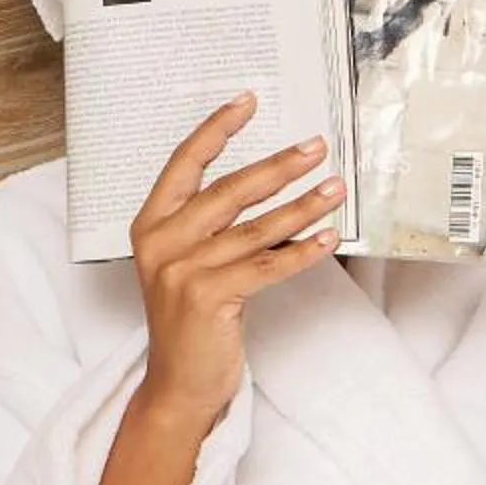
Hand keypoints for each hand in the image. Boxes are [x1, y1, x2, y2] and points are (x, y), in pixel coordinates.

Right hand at [131, 98, 343, 428]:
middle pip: (228, 190)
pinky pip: (268, 265)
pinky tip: (328, 235)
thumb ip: (212, 228)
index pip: (184, 163)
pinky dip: (302, 250)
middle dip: (278, 165)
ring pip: (255, 228)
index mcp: (150, 225)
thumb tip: (272, 185)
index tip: (247, 101)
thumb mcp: (188, 265)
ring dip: (303, 205)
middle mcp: (161, 243)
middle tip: (316, 146)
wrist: (179, 383)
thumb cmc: (192, 321)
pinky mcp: (209, 298)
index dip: (216, 129)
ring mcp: (182, 270)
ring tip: (335, 188)